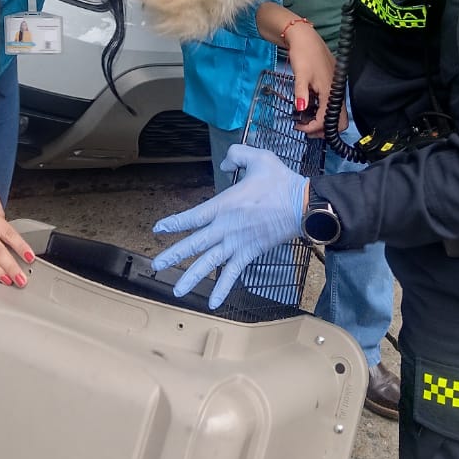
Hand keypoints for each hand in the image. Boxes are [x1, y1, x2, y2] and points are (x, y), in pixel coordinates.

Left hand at [152, 145, 307, 308]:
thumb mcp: (258, 158)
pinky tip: (213, 303)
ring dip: (191, 277)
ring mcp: (237, 243)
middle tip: (155, 266)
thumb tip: (225, 163)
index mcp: (224, 205)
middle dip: (174, 255)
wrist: (303, 206)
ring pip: (209, 263)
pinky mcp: (250, 253)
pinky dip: (222, 288)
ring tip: (177, 290)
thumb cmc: (281, 182)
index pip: (193, 216)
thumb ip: (237, 155)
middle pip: (195, 244)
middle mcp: (226, 228)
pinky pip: (233, 273)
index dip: (174, 223)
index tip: (158, 229)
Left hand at [283, 20, 344, 132]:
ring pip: (335, 113)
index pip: (328, 119)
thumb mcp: (300, 74)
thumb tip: (301, 110)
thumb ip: (301, 93)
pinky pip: (332, 104)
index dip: (314, 127)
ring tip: (306, 121)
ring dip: (323, 121)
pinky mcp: (332, 84)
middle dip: (323, 129)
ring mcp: (336, 88)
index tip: (300, 127)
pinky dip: (323, 111)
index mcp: (331, 90)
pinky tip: (310, 108)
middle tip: (305, 128)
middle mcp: (337, 91)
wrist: (305, 37)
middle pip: (338, 121)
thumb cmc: (303, 54)